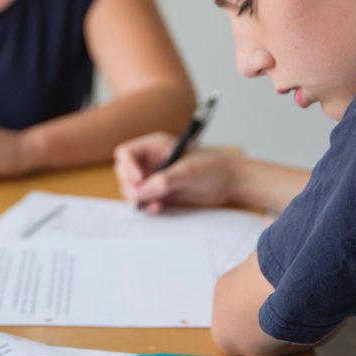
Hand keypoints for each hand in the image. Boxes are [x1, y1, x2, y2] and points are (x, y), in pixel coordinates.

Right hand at [114, 132, 238, 212]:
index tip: (140, 179)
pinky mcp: (161, 193)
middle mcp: (151, 161)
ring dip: (137, 198)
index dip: (128, 166)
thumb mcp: (188, 172)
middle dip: (130, 185)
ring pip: (132, 188)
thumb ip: (164, 181)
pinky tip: (158, 208)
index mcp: (154, 147)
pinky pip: (144, 200)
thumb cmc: (213, 167)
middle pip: (124, 172)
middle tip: (140, 197)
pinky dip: (147, 206)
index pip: (126, 153)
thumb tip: (141, 191)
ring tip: (153, 204)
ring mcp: (155, 177)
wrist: (231, 182)